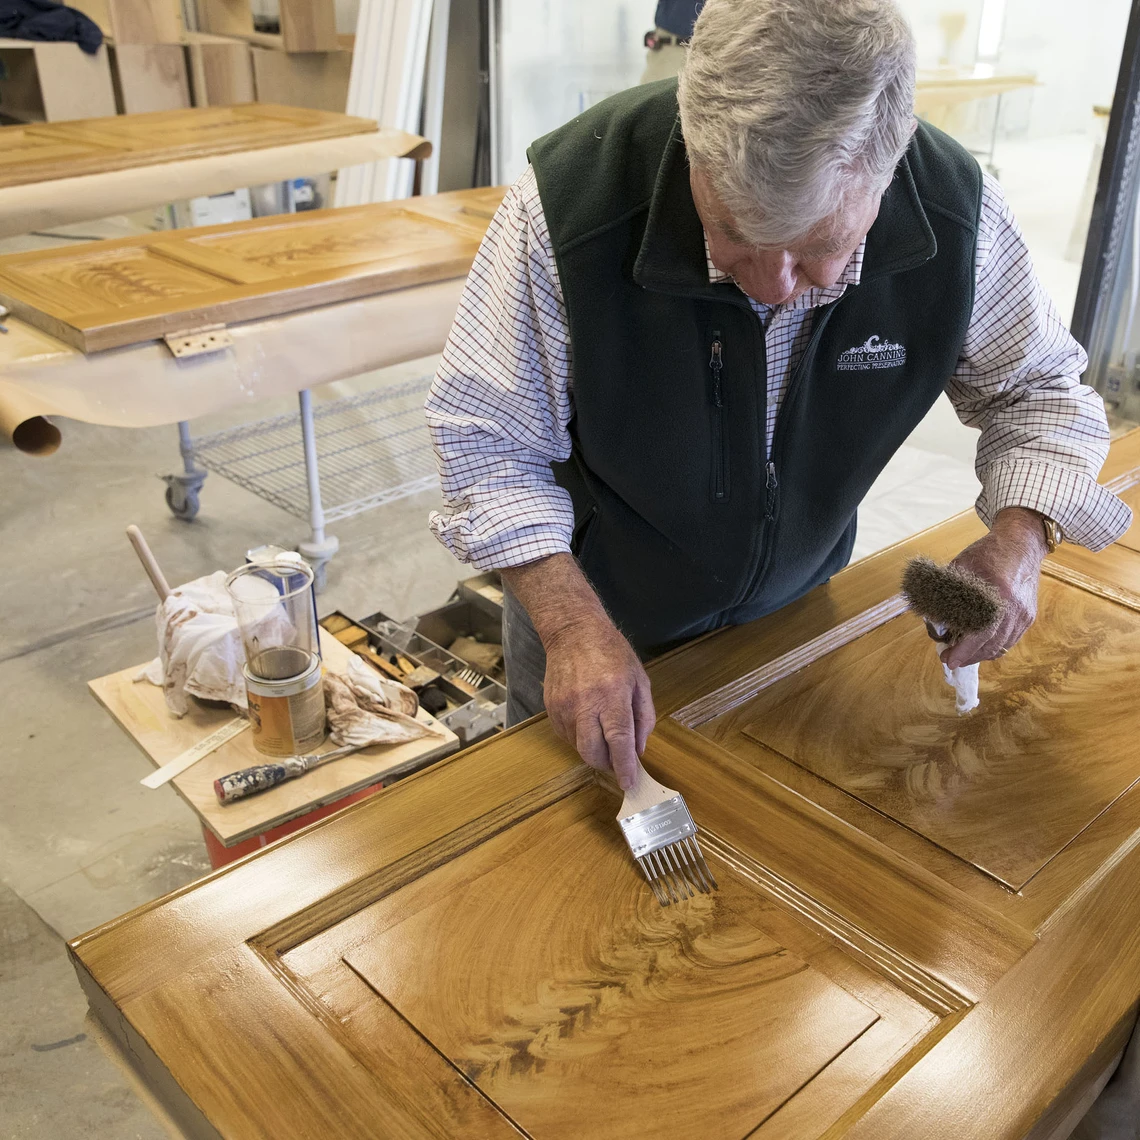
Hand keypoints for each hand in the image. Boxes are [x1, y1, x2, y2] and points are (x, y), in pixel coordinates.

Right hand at [500, 553, 656, 789]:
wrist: (573, 632)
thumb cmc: (611, 652)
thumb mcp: (640, 679)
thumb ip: (643, 716)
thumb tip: (638, 749)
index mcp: (612, 695)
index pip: (618, 742)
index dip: (624, 767)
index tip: (629, 783)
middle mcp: (585, 704)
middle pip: (592, 753)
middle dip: (607, 764)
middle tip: (617, 761)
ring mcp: (564, 707)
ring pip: (577, 747)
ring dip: (593, 750)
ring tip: (603, 735)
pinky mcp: (550, 707)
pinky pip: (566, 735)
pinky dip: (579, 738)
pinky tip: (587, 723)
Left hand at [941, 507, 1047, 668]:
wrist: (1021, 543)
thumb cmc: (987, 553)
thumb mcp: (961, 567)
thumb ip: (946, 592)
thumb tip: (932, 618)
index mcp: (998, 595)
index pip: (981, 633)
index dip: (964, 650)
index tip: (948, 660)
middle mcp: (1015, 609)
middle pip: (992, 645)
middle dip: (968, 657)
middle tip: (949, 659)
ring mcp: (1024, 614)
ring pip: (1002, 646)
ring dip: (980, 654)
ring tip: (961, 654)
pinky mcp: (1028, 616)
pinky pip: (1010, 640)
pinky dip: (993, 646)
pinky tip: (978, 645)